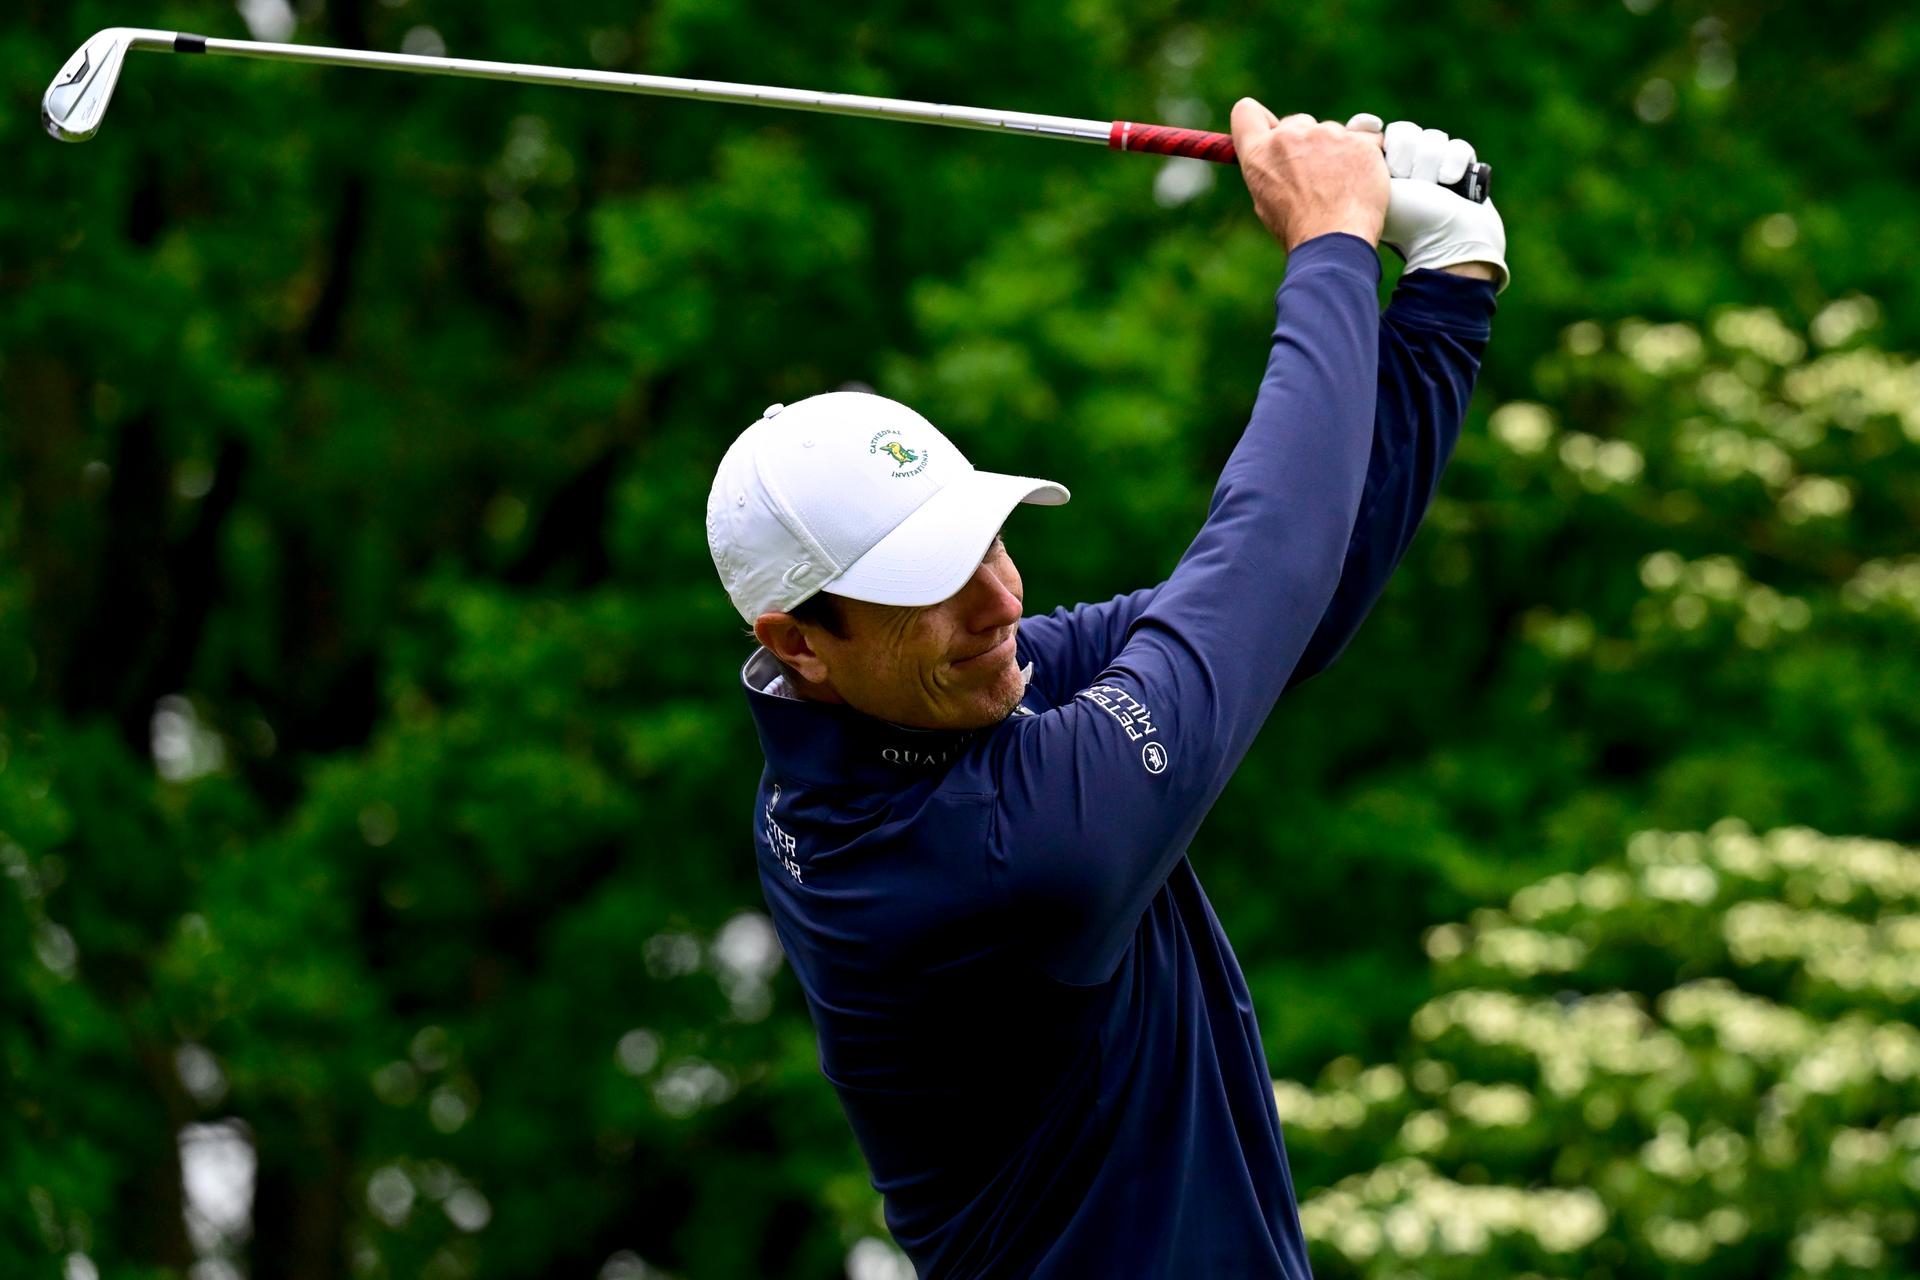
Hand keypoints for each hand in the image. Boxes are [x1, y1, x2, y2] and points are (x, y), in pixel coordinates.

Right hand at [1231, 99, 1388, 251]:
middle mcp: (1289, 137)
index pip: (1246, 112)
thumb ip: (1269, 171)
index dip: (1260, 120)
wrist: (1335, 243)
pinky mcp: (1359, 140)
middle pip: (1297, 122)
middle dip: (1306, 142)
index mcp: (1260, 153)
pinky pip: (1367, 139)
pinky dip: (1366, 156)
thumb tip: (1277, 161)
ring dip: (1338, 151)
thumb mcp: (1266, 202)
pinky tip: (1362, 182)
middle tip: (1316, 174)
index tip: (1272, 130)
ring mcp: (1326, 135)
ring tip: (1342, 186)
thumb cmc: (1300, 231)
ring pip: (1333, 131)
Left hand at [1345, 114, 1508, 292]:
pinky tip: (1452, 183)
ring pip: (1432, 138)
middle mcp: (1404, 168)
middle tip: (1406, 181)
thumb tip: (1359, 127)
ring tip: (1431, 189)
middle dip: (1406, 156)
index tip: (1372, 131)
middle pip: (1404, 132)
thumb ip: (1360, 162)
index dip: (1370, 131)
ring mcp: (1434, 168)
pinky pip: (1458, 147)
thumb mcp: (1373, 191)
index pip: (1371, 133)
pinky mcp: (1461, 169)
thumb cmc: (1407, 222)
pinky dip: (1455, 164)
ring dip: (1431, 165)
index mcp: (1377, 173)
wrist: (1449, 241)